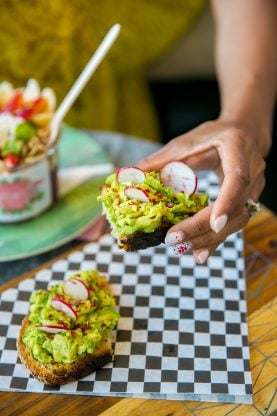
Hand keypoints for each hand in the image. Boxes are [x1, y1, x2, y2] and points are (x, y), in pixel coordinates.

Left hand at [137, 119, 265, 262]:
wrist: (243, 133)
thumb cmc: (212, 136)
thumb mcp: (185, 142)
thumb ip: (160, 160)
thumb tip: (130, 176)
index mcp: (238, 148)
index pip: (237, 179)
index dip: (227, 202)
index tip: (214, 224)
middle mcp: (253, 170)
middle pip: (236, 207)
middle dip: (205, 227)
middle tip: (175, 239)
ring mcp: (255, 188)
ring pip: (238, 221)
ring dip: (210, 238)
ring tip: (183, 248)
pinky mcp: (249, 201)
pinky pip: (235, 224)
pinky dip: (216, 239)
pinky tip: (200, 254)